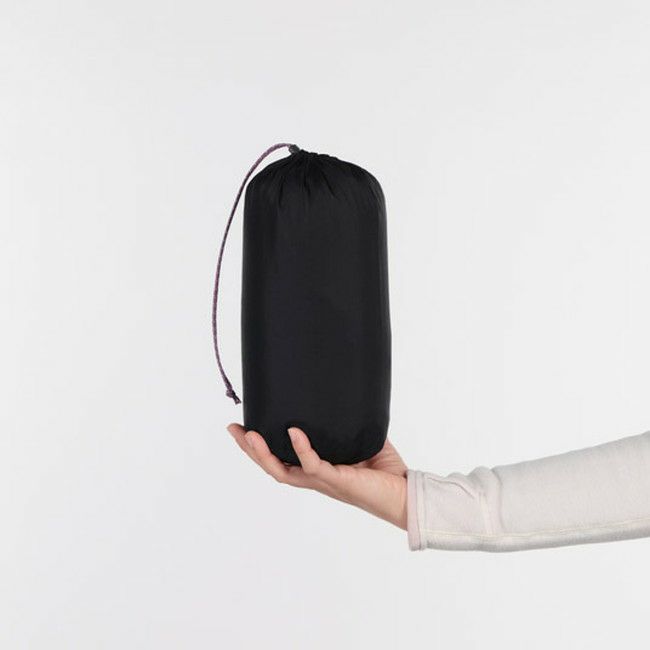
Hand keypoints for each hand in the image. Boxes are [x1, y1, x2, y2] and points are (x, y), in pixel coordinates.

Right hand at [227, 424, 407, 529]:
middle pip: (272, 468)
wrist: (407, 496)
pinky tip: (294, 432)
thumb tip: (345, 397)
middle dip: (250, 451)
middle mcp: (315, 479)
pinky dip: (302, 448)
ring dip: (263, 455)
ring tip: (250, 435)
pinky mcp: (338, 480)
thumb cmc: (386, 473)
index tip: (242, 429)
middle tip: (234, 430)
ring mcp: (324, 482)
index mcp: (317, 471)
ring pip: (283, 473)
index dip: (259, 449)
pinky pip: (314, 466)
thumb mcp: (362, 442)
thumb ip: (350, 426)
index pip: (281, 461)